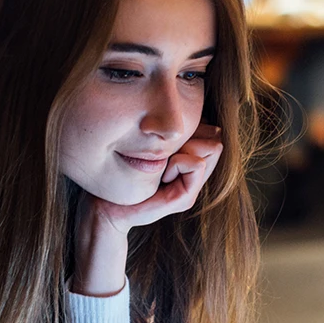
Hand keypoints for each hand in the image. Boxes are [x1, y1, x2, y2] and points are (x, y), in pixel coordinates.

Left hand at [99, 123, 223, 234]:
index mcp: (189, 160)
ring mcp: (192, 189)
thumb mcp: (150, 145)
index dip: (193, 128)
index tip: (164, 142)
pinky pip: (196, 164)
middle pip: (216, 138)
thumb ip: (171, 134)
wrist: (107, 207)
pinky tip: (160, 176)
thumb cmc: (122, 170)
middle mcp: (195, 176)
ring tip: (162, 165)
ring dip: (185, 149)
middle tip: (164, 153)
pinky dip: (177, 163)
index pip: (213, 131)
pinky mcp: (185, 199)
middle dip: (192, 137)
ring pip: (212, 148)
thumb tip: (191, 115)